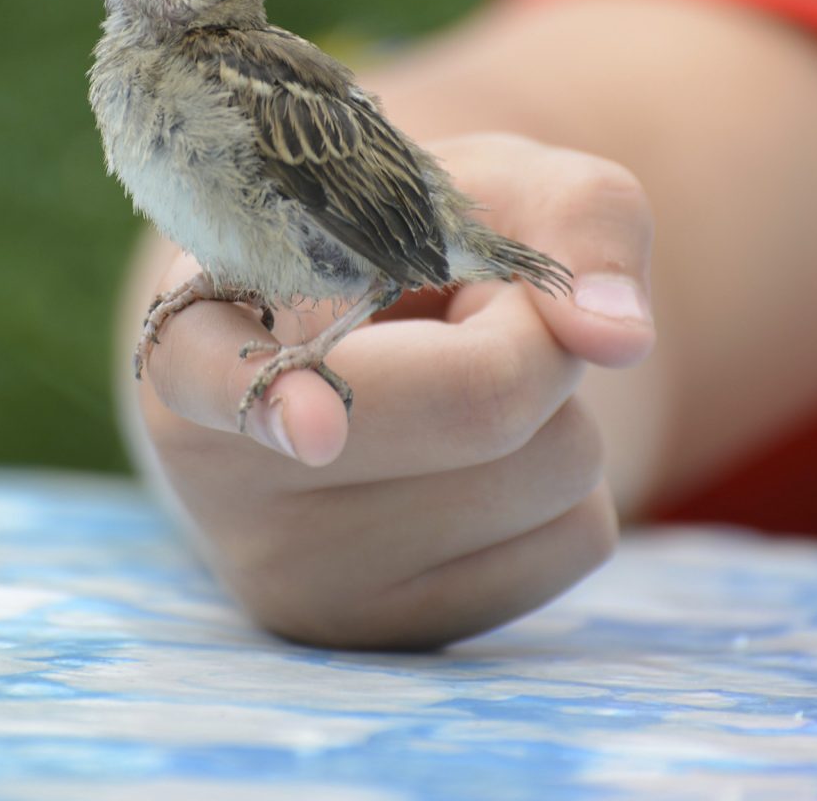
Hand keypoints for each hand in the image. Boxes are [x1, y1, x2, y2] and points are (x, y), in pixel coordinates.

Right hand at [127, 133, 654, 649]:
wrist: (375, 345)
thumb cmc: (409, 244)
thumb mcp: (486, 182)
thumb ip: (571, 217)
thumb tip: (619, 339)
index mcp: (197, 321)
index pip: (220, 372)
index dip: (275, 398)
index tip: (314, 428)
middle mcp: (219, 463)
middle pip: (472, 413)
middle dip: (530, 336)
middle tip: (474, 304)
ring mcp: (294, 571)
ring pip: (549, 474)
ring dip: (553, 408)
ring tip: (456, 379)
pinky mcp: (379, 634)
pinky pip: (575, 540)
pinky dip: (567, 481)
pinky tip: (476, 461)